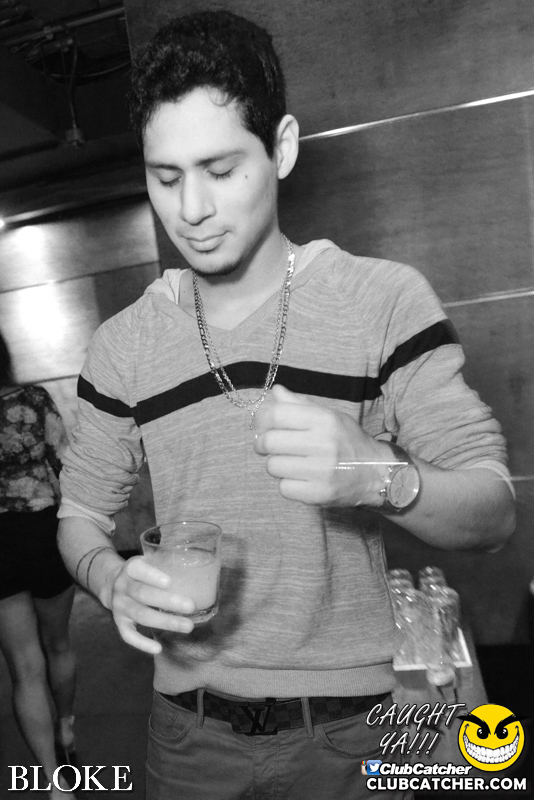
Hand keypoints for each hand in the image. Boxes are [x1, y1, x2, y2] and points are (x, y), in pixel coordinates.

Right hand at [108, 556, 195, 653]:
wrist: (110, 582)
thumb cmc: (141, 572)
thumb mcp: (148, 560)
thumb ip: (165, 562)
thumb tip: (198, 569)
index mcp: (131, 568)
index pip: (138, 570)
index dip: (152, 576)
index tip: (169, 582)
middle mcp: (122, 586)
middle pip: (143, 594)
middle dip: (168, 601)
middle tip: (191, 606)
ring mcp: (119, 606)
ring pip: (141, 615)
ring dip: (165, 622)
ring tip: (187, 626)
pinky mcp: (119, 622)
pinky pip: (128, 635)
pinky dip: (142, 643)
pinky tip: (158, 648)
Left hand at [253, 384, 390, 506]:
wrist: (376, 472)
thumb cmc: (348, 441)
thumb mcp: (329, 416)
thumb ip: (300, 404)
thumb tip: (275, 391)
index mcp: (324, 420)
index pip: (277, 414)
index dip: (261, 419)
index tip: (260, 426)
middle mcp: (323, 444)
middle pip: (269, 442)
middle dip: (262, 444)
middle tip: (266, 446)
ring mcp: (321, 471)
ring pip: (273, 467)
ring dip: (276, 465)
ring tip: (290, 462)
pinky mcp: (319, 494)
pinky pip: (284, 488)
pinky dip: (287, 484)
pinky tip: (300, 478)